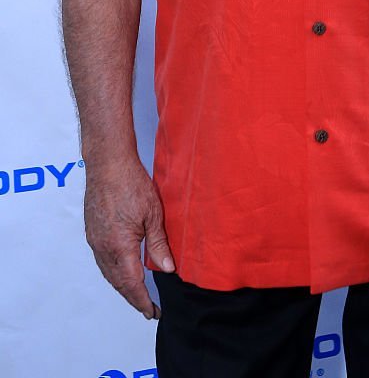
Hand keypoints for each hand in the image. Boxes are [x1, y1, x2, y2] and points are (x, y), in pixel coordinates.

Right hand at [84, 155, 174, 318]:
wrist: (108, 163)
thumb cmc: (130, 183)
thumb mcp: (153, 214)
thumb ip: (159, 244)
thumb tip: (167, 268)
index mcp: (119, 247)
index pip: (131, 284)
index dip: (142, 301)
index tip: (152, 312)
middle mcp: (103, 248)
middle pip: (118, 282)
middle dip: (133, 298)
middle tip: (147, 308)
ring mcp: (95, 240)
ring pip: (108, 272)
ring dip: (122, 286)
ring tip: (137, 293)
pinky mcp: (93, 231)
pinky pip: (102, 260)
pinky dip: (113, 271)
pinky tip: (123, 269)